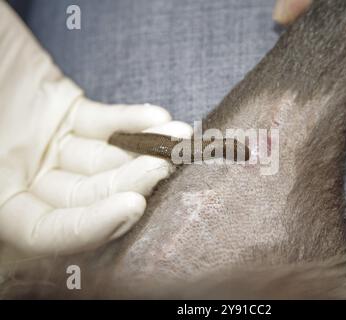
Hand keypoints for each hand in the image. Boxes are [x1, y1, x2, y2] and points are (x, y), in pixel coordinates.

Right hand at [0, 1, 191, 260]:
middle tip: (164, 164)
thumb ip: (3, 166)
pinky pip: (103, 123)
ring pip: (103, 159)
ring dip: (143, 150)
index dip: (91, 225)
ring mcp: (49, 144)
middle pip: (88, 194)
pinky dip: (130, 121)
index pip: (48, 229)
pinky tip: (156, 119)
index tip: (132, 205)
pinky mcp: (67, 112)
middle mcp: (25, 175)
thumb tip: (25, 215)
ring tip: (177, 137)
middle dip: (130, 182)